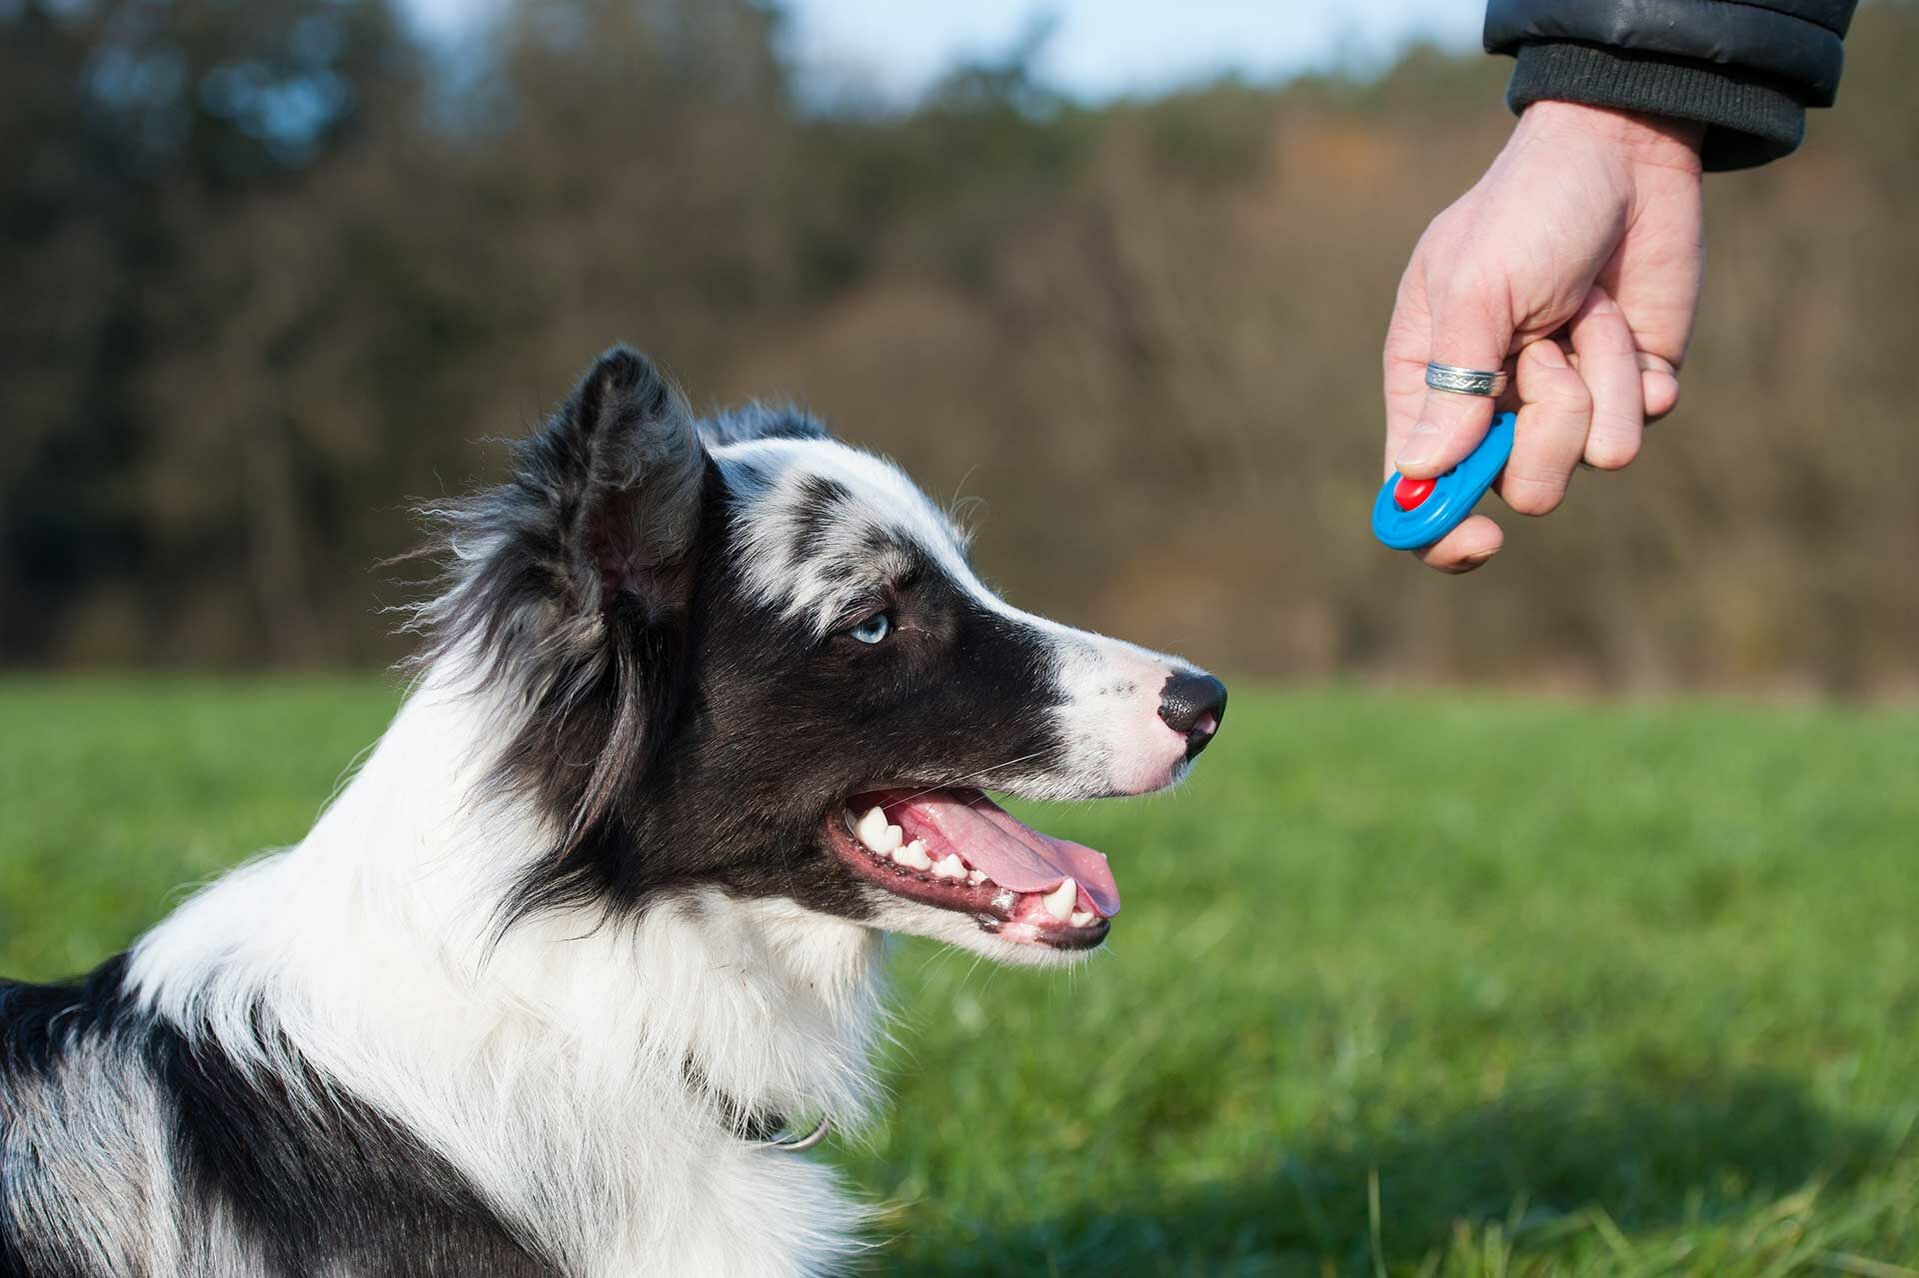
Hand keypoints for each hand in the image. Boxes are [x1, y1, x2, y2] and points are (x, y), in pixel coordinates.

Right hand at [1382, 102, 1705, 571]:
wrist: (1624, 153)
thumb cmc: (1526, 210)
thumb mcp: (1474, 289)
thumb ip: (1451, 385)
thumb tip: (1419, 472)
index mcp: (1427, 386)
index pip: (1417, 489)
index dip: (1439, 528)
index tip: (1479, 540)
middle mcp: (1493, 408)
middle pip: (1519, 486)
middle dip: (1544, 427)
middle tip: (1544, 356)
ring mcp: (1565, 402)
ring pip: (1589, 458)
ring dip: (1598, 379)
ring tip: (1587, 312)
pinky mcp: (1629, 389)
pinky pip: (1642, 424)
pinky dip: (1638, 371)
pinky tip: (1623, 316)